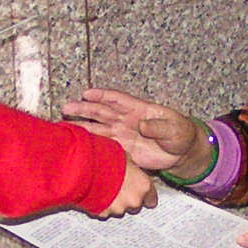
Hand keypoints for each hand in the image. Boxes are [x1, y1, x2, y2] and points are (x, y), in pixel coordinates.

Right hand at [62, 87, 203, 174]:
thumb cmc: (180, 135)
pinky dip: (91, 145)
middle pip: (102, 112)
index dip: (102, 96)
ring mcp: (122, 135)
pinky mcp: (122, 151)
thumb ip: (159, 127)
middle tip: (67, 108)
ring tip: (65, 126)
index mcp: (139, 110)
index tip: (86, 94)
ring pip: (98, 129)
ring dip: (82, 126)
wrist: (182, 153)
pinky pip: (104, 147)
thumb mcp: (174, 129)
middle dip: (84, 109)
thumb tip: (142, 125)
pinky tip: (78, 145)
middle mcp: (126, 120)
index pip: (117, 99)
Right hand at [95, 158, 158, 216]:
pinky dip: (101, 205)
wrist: (84, 168)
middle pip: (135, 205)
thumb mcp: (125, 157)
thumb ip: (132, 169)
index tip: (138, 191)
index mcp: (143, 186)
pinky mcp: (103, 214)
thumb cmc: (105, 158)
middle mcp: (134, 201)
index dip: (144, 194)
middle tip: (117, 187)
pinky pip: (105, 211)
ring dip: (114, 202)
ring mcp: (119, 209)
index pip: (151, 198)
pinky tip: (95, 194)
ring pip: (119, 209)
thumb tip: (131, 169)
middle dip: (128, 199)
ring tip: (103, 189)